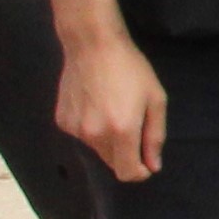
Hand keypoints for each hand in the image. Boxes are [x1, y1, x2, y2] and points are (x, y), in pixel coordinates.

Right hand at [56, 25, 168, 186]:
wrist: (92, 44)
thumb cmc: (130, 68)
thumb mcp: (155, 99)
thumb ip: (155, 136)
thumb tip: (152, 166)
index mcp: (121, 131)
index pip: (128, 173)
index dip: (140, 172)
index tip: (146, 162)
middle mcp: (95, 135)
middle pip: (113, 163)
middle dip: (126, 153)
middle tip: (132, 124)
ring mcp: (76, 129)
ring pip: (97, 149)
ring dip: (108, 140)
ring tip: (112, 108)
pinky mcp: (63, 120)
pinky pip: (82, 135)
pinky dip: (91, 128)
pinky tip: (95, 103)